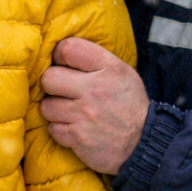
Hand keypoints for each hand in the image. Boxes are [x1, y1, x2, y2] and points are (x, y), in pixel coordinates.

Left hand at [40, 37, 148, 174]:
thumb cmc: (130, 104)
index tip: (62, 63)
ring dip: (54, 110)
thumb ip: (95, 60)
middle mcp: (94, 90)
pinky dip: (60, 129)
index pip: (68, 48)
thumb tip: (61, 52)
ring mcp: (84, 115)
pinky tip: (73, 127)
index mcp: (108, 68)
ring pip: (46, 106)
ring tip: (68, 111)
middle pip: (49, 78)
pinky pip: (52, 128)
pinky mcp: (77, 137)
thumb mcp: (122, 73)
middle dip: (51, 84)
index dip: (59, 54)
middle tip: (61, 90)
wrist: (145, 142)